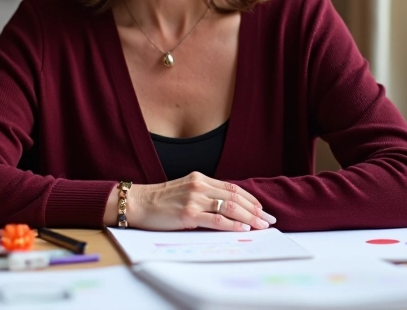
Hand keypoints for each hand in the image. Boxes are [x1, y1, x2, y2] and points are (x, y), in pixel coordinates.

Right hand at [126, 172, 276, 230]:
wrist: (137, 203)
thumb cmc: (160, 201)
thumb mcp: (185, 191)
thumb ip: (204, 195)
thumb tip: (227, 210)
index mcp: (200, 178)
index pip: (233, 188)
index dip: (251, 199)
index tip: (262, 209)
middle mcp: (200, 186)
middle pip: (236, 197)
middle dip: (256, 210)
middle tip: (269, 220)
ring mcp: (194, 199)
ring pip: (230, 207)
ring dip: (249, 218)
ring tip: (261, 226)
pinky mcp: (188, 213)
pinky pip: (216, 220)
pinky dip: (232, 225)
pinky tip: (243, 229)